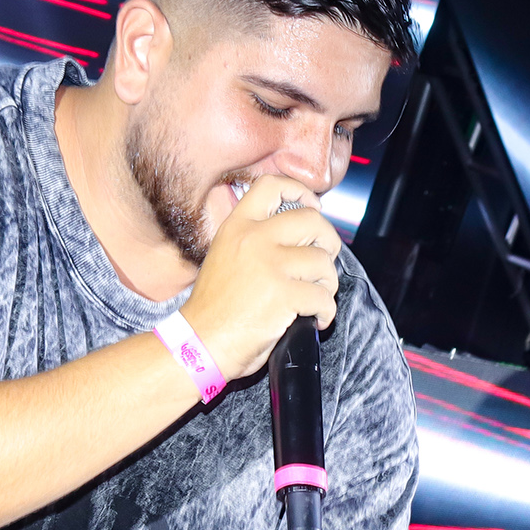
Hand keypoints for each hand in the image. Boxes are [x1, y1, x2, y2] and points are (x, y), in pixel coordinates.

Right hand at [180, 174, 340, 379]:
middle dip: (328, 242)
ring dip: (328, 282)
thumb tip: (299, 239)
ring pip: (323, 261)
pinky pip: (324, 297)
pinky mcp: (284, 294)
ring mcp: (270, 265)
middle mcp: (253, 239)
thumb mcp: (225, 257)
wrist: (201, 343)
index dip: (300, 191)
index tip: (312, 206)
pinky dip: (326, 311)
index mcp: (237, 227)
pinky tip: (315, 319)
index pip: (271, 186)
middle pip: (312, 220)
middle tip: (323, 261)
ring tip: (316, 297)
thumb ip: (255, 241)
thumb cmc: (214, 309)